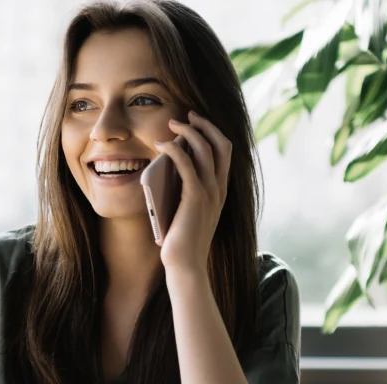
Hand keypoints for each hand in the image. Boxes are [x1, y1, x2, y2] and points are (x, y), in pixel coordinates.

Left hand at [155, 110, 231, 273]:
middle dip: (204, 124)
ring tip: (172, 124)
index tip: (196, 121)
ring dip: (188, 130)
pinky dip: (174, 148)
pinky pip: (186, 163)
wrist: (186, 264)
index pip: (226, 151)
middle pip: (221, 143)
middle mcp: (220, 188)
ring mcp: (210, 192)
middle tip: (186, 115)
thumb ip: (186, 188)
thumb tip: (170, 163)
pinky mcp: (195, 197)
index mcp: (221, 190)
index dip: (213, 131)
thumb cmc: (182, 240)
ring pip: (205, 148)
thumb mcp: (188, 209)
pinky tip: (161, 144)